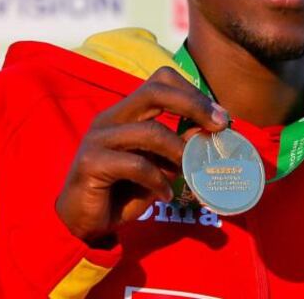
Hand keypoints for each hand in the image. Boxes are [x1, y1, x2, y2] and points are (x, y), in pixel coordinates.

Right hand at [55, 66, 227, 246]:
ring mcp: (98, 138)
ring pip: (150, 131)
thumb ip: (177, 147)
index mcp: (125, 112)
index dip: (191, 92)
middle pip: (155, 91)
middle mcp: (110, 118)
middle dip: (193, 104)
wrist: (83, 223)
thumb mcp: (157, 166)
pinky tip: (165, 196)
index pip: (159, 81)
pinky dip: (158, 180)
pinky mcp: (91, 163)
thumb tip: (210, 132)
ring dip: (178, 152)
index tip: (218, 116)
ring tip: (190, 172)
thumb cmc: (122, 191)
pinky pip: (136, 164)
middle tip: (220, 125)